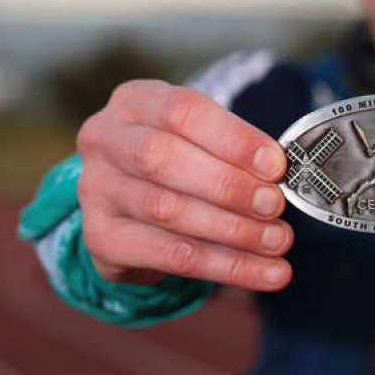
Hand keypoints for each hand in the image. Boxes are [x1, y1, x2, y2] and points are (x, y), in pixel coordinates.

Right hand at [76, 80, 292, 290]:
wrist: (129, 205)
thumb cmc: (179, 160)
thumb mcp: (201, 139)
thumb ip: (235, 152)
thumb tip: (278, 175)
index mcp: (135, 102)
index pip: (183, 110)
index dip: (233, 138)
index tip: (275, 165)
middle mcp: (105, 140)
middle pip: (164, 159)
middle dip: (228, 186)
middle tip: (275, 205)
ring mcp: (96, 190)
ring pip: (167, 211)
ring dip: (233, 231)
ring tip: (278, 241)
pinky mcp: (100, 238)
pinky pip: (170, 256)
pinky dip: (226, 266)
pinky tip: (266, 273)